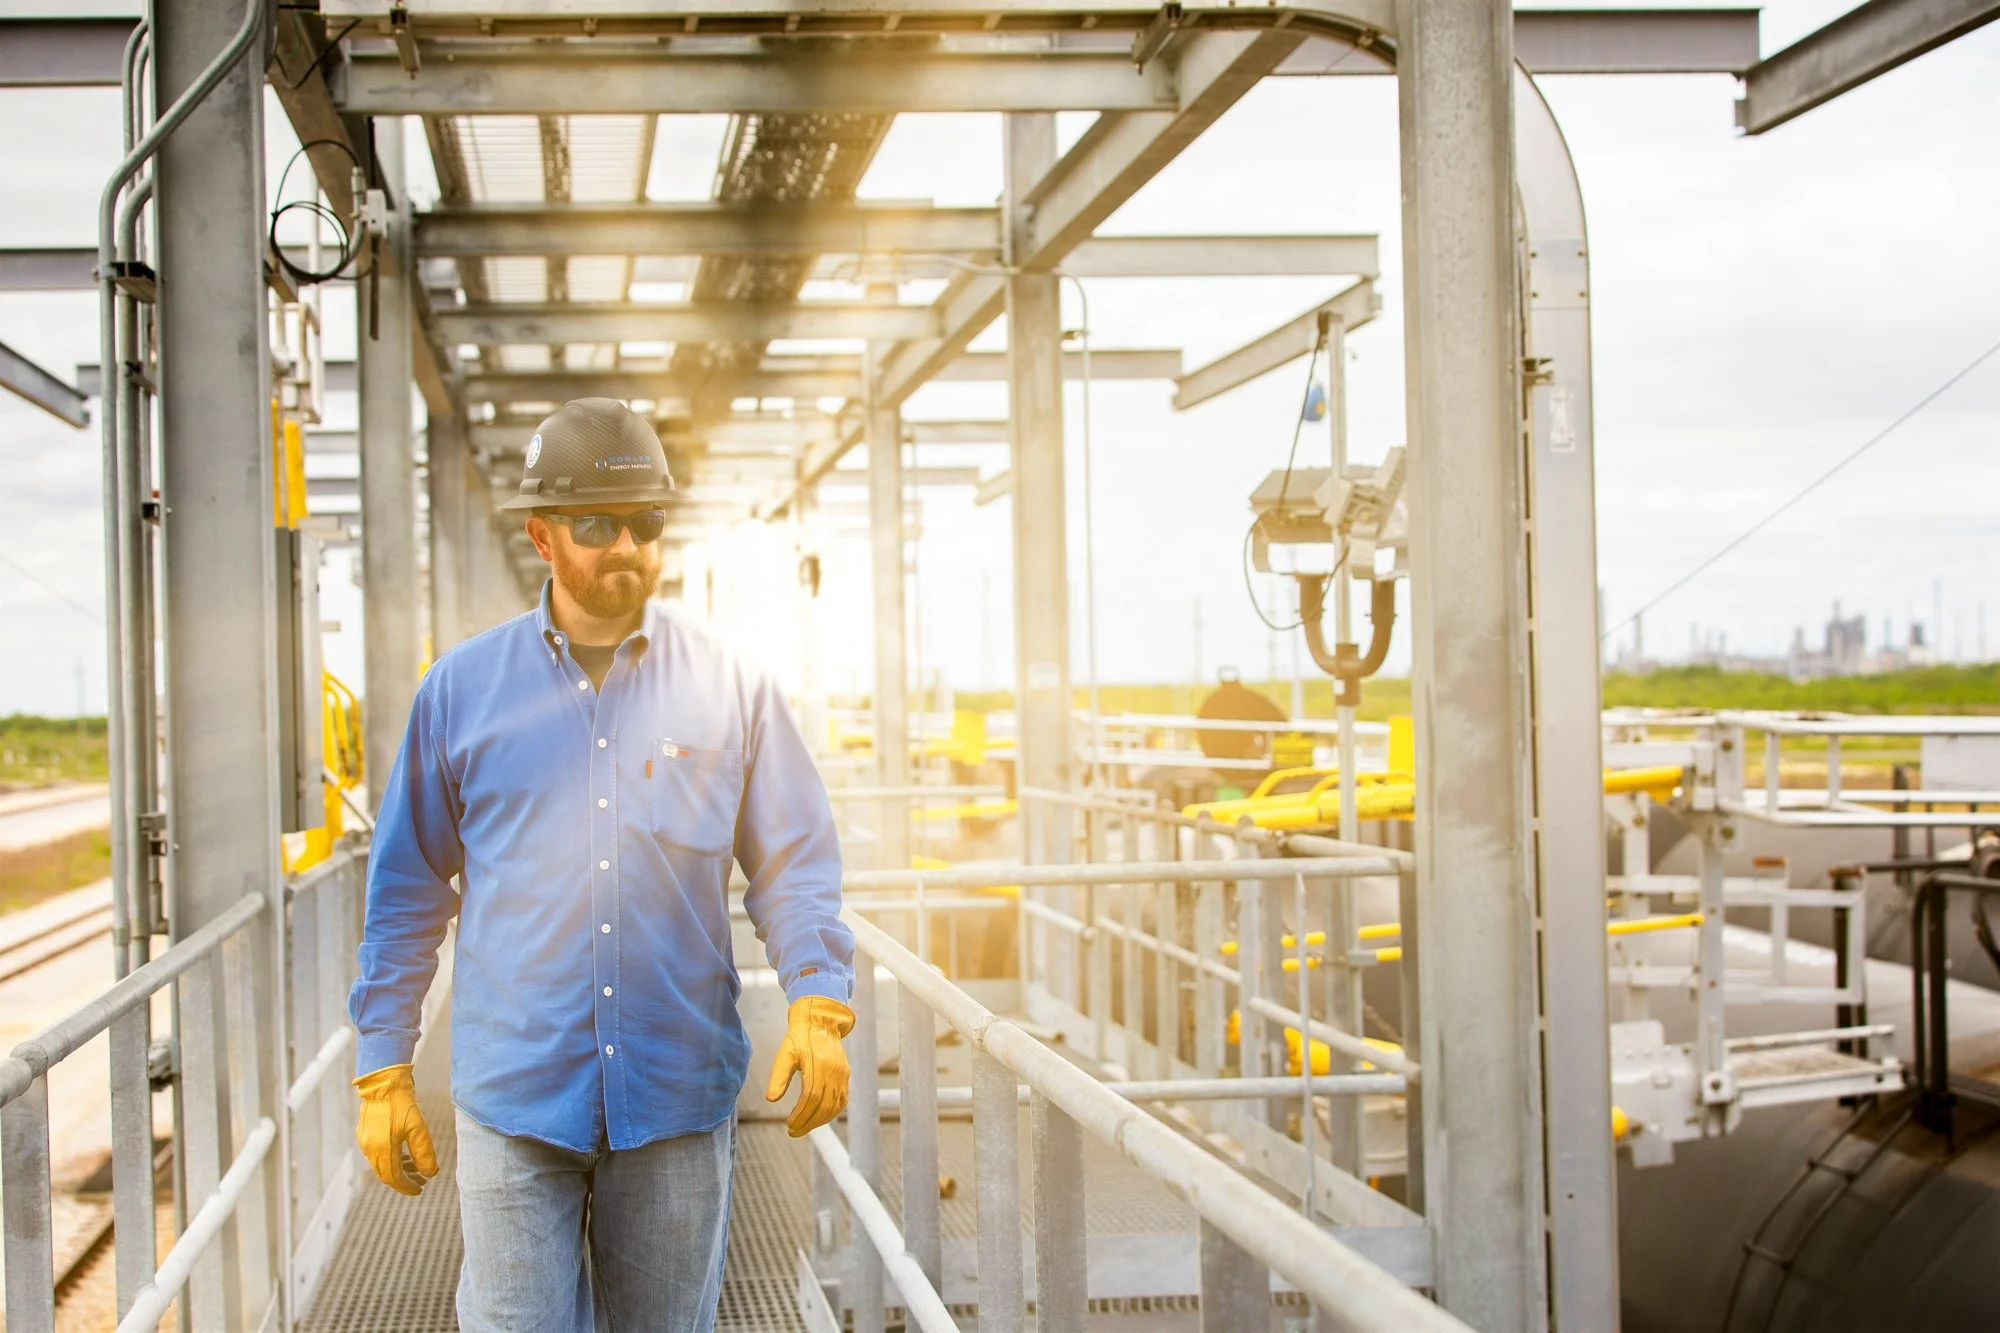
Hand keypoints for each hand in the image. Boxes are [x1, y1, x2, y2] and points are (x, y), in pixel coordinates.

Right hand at [353, 1063, 438, 1195]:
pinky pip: (377, 1154)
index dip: (407, 1187)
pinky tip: (404, 1155)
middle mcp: (370, 1149)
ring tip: (416, 1168)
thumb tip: (431, 1174)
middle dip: (404, 1180)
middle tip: (421, 1181)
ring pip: (381, 1165)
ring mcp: (365, 1141)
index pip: (394, 1178)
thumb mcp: (419, 1129)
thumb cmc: (402, 1103)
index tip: (420, 1190)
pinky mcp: (364, 1133)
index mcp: (382, 1150)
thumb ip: (424, 1154)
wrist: (383, 1082)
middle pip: (386, 1174)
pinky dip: (390, 1158)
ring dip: (398, 1169)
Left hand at [764, 996, 855, 1136]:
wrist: (820, 1023)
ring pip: (834, 1106)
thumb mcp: (785, 1054)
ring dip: (819, 1121)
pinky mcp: (846, 1076)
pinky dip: (832, 1113)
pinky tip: (819, 1119)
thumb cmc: (799, 1038)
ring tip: (804, 1128)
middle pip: (823, 1106)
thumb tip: (771, 1099)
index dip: (801, 1114)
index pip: (811, 1098)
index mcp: (818, 1065)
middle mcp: (834, 1072)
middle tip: (793, 1132)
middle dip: (808, 1123)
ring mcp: (842, 1075)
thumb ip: (778, 1076)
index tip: (789, 1124)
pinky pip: (842, 1100)